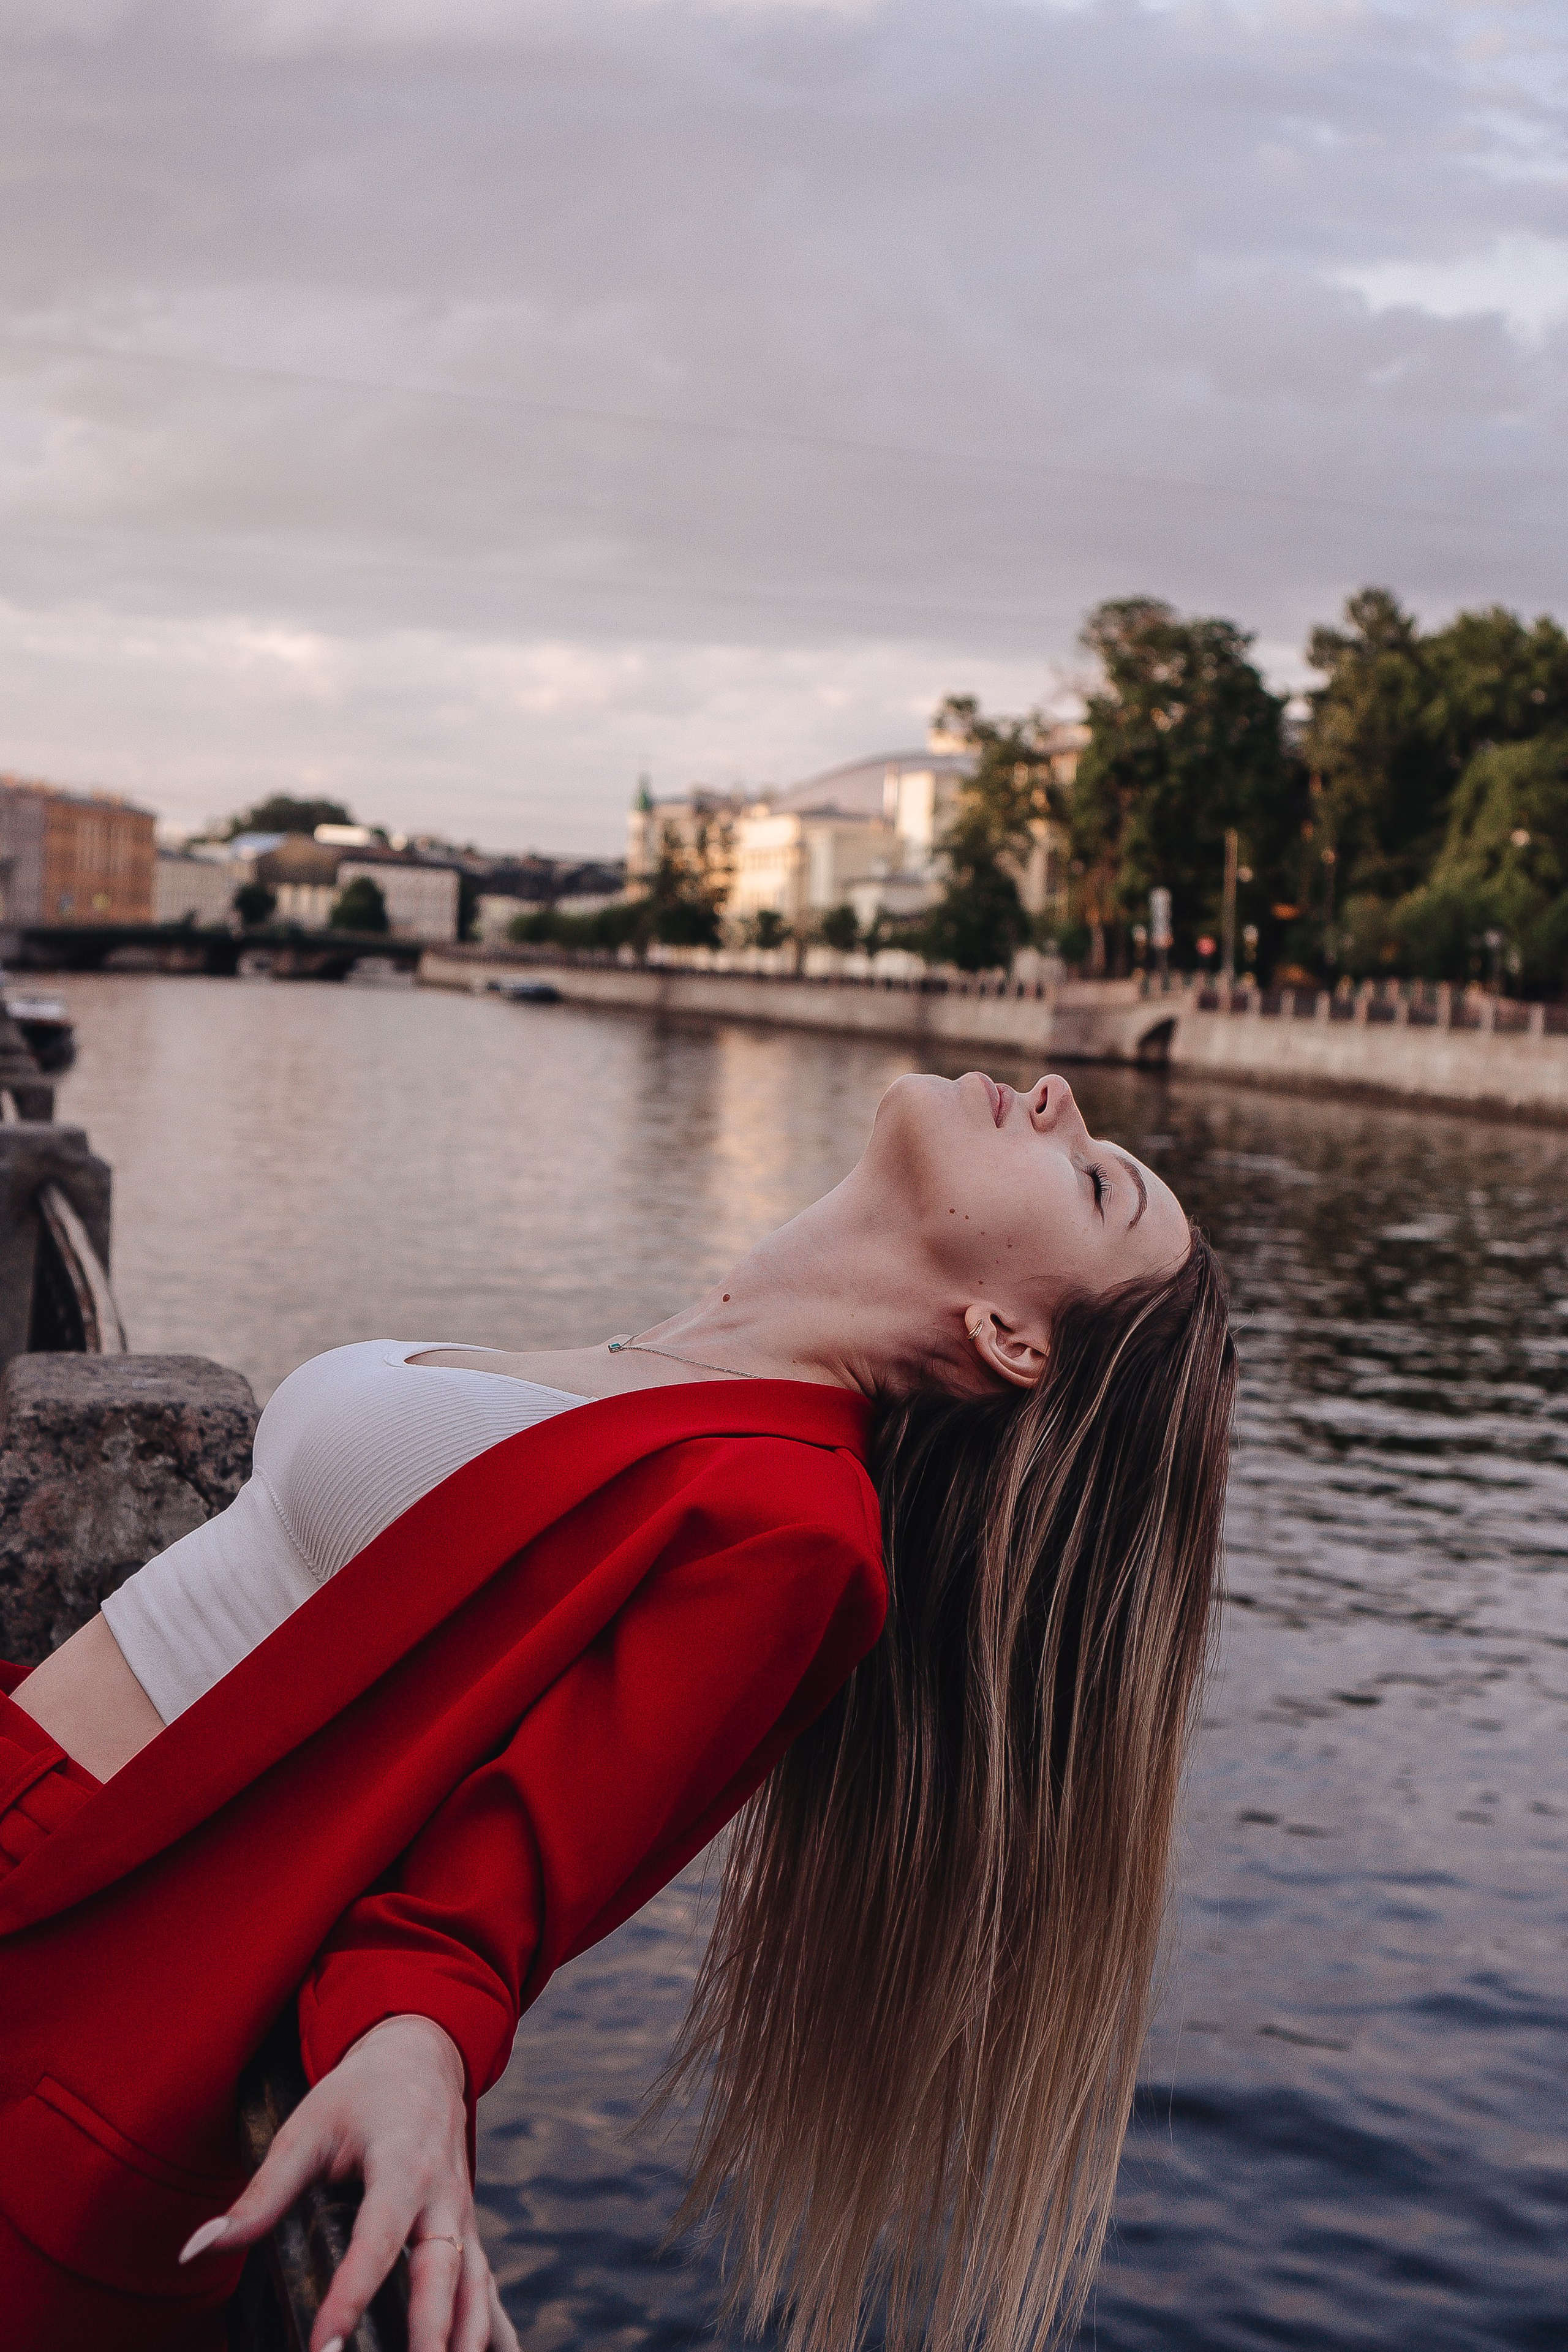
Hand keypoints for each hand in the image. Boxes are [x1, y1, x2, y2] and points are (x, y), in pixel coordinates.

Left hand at [180, 2014, 517, 2351]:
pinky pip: (486, 2291)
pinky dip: (492, 2334)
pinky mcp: (469, 2235)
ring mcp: (464, 2218)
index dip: (353, 2293)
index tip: (325, 2347)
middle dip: (431, 2336)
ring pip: (476, 2288)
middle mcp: (444, 2197)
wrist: (423, 2058)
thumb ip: (258, 2195)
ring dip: (466, 2342)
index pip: (378, 2239)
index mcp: (402, 2165)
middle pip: (443, 2273)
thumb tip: (196, 2249)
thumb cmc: (358, 2094)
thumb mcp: (304, 2130)